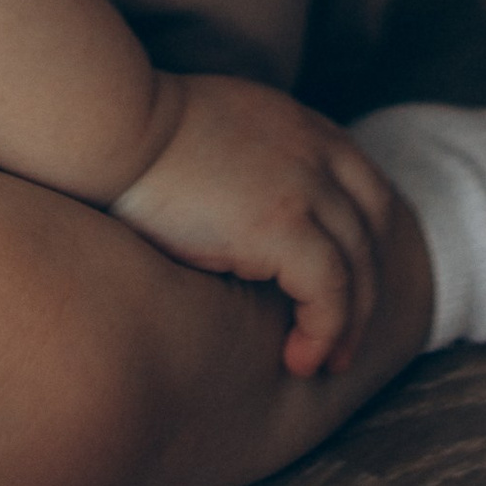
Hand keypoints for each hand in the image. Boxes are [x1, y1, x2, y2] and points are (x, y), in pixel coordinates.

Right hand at [110, 73, 398, 376]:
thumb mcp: (220, 129)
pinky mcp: (283, 223)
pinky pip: (330, 290)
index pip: (364, 187)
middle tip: (344, 341)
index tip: (347, 286)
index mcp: (300, 126)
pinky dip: (324, 329)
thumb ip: (253, 159)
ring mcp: (305, 185)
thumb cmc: (140, 137)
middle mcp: (315, 151)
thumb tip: (246, 212)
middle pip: (372, 229)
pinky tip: (298, 357)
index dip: (365, 242)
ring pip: (358, 267)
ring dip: (349, 323)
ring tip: (322, 362)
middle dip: (367, 289)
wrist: (113, 124)